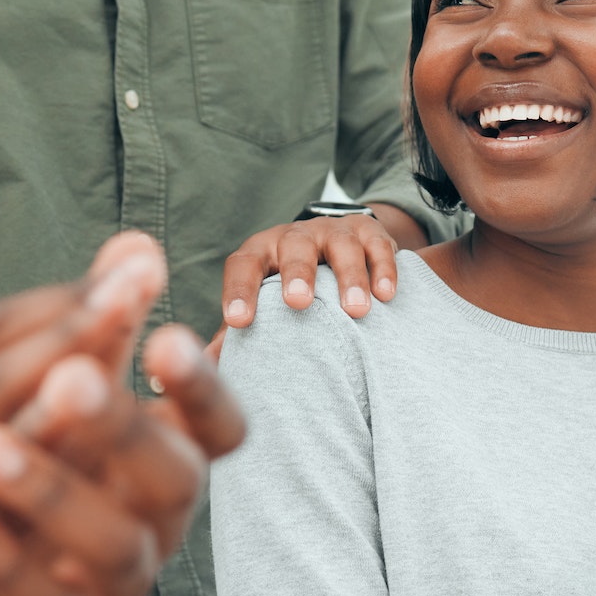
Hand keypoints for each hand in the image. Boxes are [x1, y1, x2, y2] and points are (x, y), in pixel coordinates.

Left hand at [0, 236, 247, 595]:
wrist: (2, 590)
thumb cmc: (51, 474)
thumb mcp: (73, 401)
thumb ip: (98, 331)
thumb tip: (133, 244)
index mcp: (170, 455)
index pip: (220, 423)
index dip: (203, 386)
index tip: (164, 337)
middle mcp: (162, 518)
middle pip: (174, 477)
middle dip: (121, 425)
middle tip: (68, 376)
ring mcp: (121, 581)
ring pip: (110, 544)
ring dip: (49, 491)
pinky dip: (2, 563)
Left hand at [221, 208, 405, 331]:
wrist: (334, 249)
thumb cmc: (288, 287)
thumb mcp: (262, 302)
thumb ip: (236, 332)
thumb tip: (209, 363)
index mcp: (261, 252)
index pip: (243, 264)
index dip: (239, 290)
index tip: (239, 322)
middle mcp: (295, 237)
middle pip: (293, 246)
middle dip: (296, 273)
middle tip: (298, 303)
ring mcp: (334, 232)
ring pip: (340, 245)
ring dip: (348, 276)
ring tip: (356, 311)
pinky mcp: (369, 233)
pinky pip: (377, 244)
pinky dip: (383, 268)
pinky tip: (386, 295)